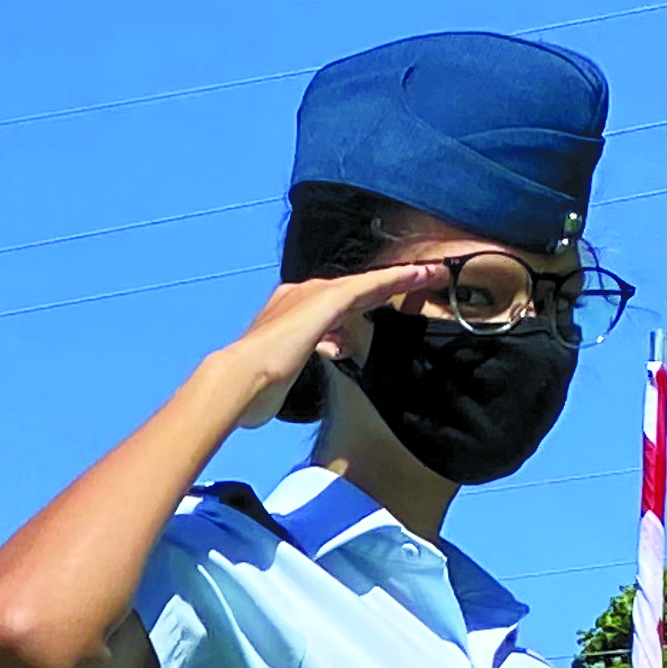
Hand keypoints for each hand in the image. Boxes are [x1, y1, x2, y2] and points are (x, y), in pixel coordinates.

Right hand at [216, 258, 451, 428]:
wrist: (238, 378)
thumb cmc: (250, 390)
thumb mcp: (273, 380)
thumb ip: (281, 375)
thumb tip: (271, 392)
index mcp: (284, 315)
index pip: (330, 308)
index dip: (356, 307)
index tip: (377, 309)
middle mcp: (298, 297)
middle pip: (351, 290)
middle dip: (383, 287)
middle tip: (415, 283)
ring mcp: (311, 296)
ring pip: (364, 283)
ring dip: (398, 280)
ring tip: (428, 277)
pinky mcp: (327, 299)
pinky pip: (371, 284)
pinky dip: (397, 279)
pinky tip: (421, 275)